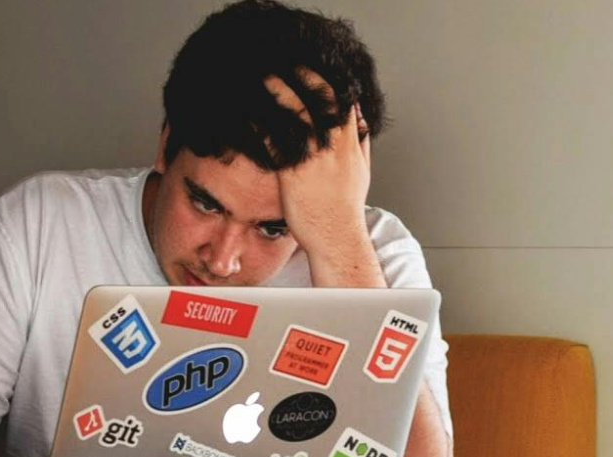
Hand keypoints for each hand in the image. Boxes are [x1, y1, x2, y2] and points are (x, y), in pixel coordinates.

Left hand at [265, 69, 371, 255]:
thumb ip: (360, 143)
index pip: (344, 101)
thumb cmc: (345, 209)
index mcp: (351, 145)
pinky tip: (251, 113)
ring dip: (280, 92)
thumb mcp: (362, 172)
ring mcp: (314, 159)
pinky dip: (264, 124)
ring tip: (264, 78)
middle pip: (322, 99)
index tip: (314, 67)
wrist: (337, 238)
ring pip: (298, 114)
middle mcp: (334, 147)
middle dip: (305, 77)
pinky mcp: (293, 173)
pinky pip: (277, 141)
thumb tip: (360, 121)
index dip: (329, 79)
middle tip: (286, 62)